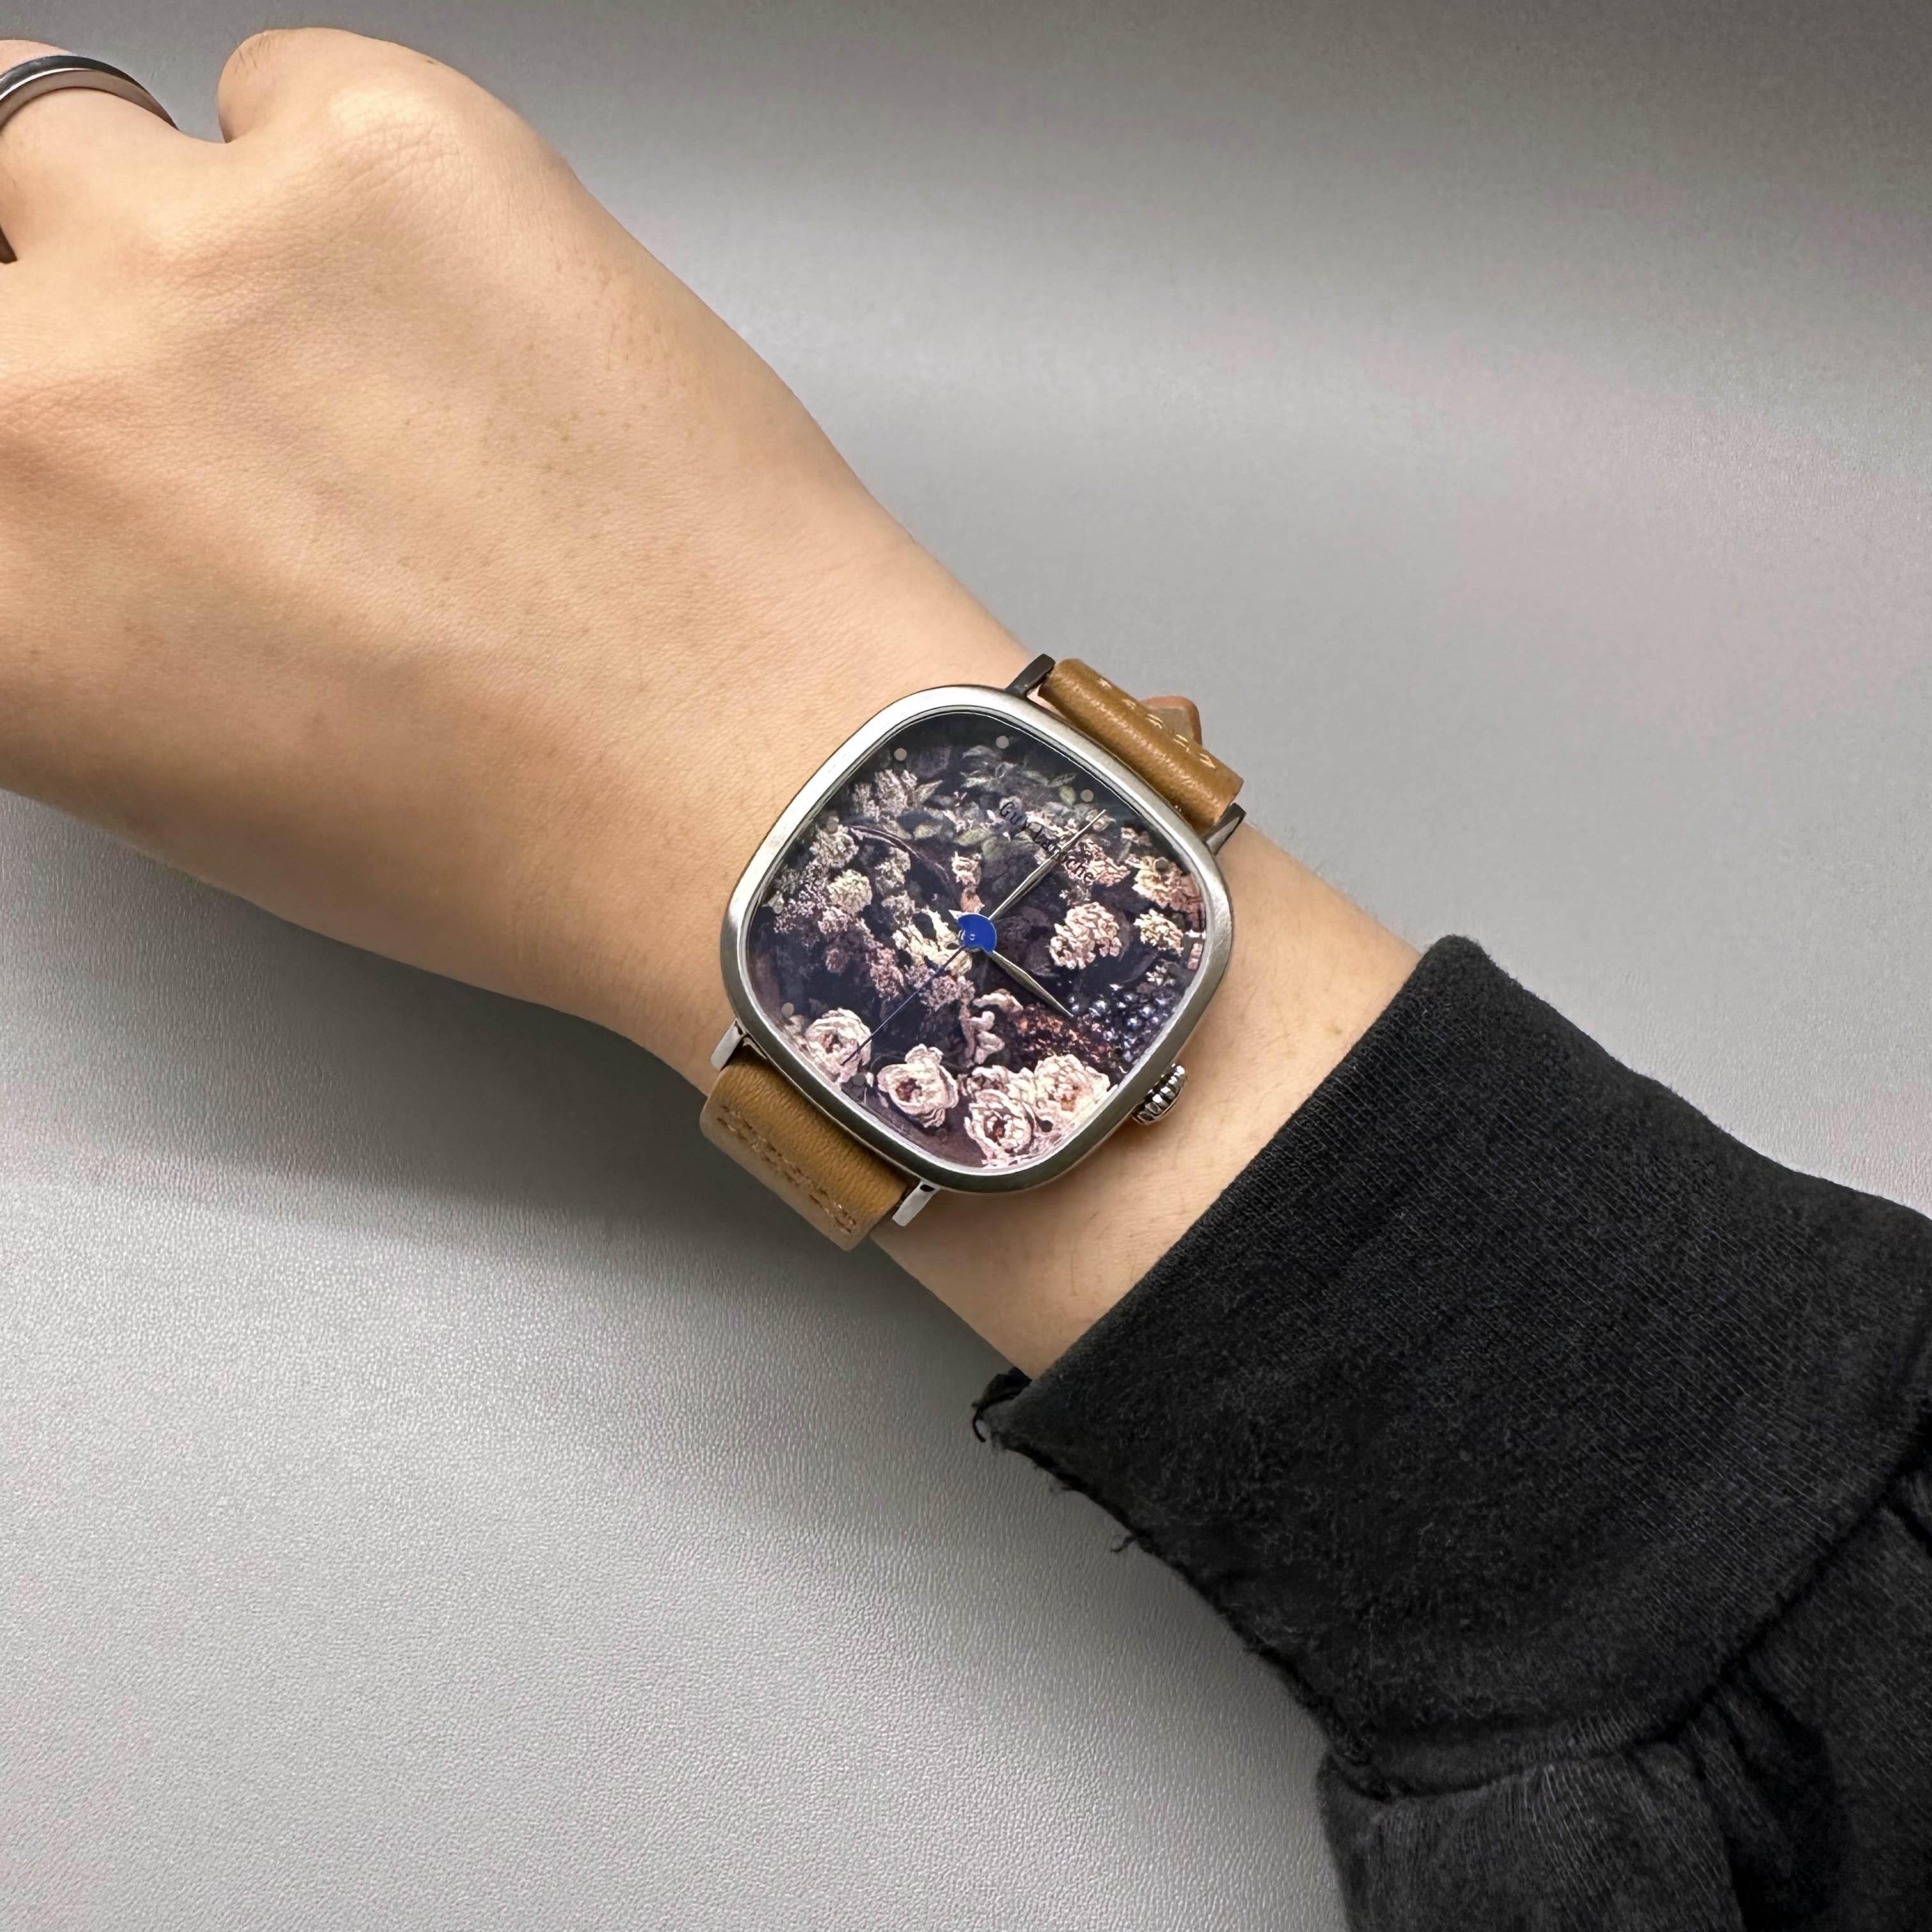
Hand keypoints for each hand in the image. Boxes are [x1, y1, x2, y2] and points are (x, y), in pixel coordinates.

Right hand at [0, 28, 1418, 1371]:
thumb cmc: (508, 830)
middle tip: (229, 424)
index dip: (28, 433)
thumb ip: (59, 595)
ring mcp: (203, 245)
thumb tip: (49, 491)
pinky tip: (468, 314)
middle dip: (79, 335)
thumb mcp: (183, 767)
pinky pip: (286, 88)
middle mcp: (33, 398)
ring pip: (90, 155)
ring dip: (197, 248)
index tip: (82, 440)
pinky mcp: (384, 139)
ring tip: (358, 370)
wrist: (751, 777)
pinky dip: (352, 177)